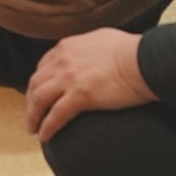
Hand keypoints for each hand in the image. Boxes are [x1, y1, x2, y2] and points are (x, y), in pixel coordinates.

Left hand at [23, 29, 155, 141]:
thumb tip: (89, 53)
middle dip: (30, 100)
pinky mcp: (80, 96)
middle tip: (31, 114)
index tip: (38, 93)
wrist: (146, 60)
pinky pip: (56, 115)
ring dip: (32, 115)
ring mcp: (69, 78)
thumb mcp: (101, 39)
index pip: (43, 66)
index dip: (38, 82)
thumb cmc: (133, 50)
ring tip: (32, 129)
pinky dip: (47, 127)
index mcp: (67, 47)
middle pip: (36, 83)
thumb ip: (87, 47)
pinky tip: (44, 137)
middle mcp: (63, 60)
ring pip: (39, 99)